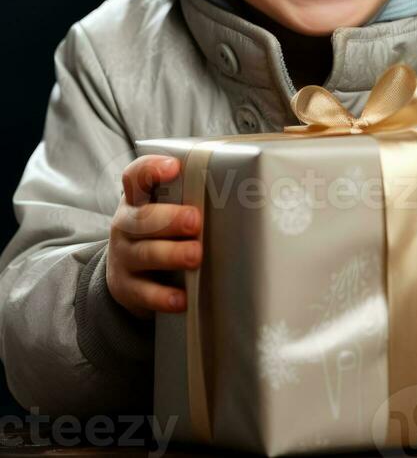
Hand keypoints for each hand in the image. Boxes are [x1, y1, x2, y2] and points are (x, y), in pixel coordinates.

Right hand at [107, 154, 201, 319]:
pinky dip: (163, 296)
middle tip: (195, 220)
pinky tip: (182, 298)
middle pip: (141, 218)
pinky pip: (144, 292)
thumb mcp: (163, 210)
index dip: (151, 168)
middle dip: (170, 218)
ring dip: (171, 254)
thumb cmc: (158, 233)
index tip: (174, 167)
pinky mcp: (126, 288)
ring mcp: (123, 257)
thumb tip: (243, 187)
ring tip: (196, 255)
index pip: (135, 176)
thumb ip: (189, 197)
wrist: (127, 274)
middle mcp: (125, 225)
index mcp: (136, 200)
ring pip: (144, 254)